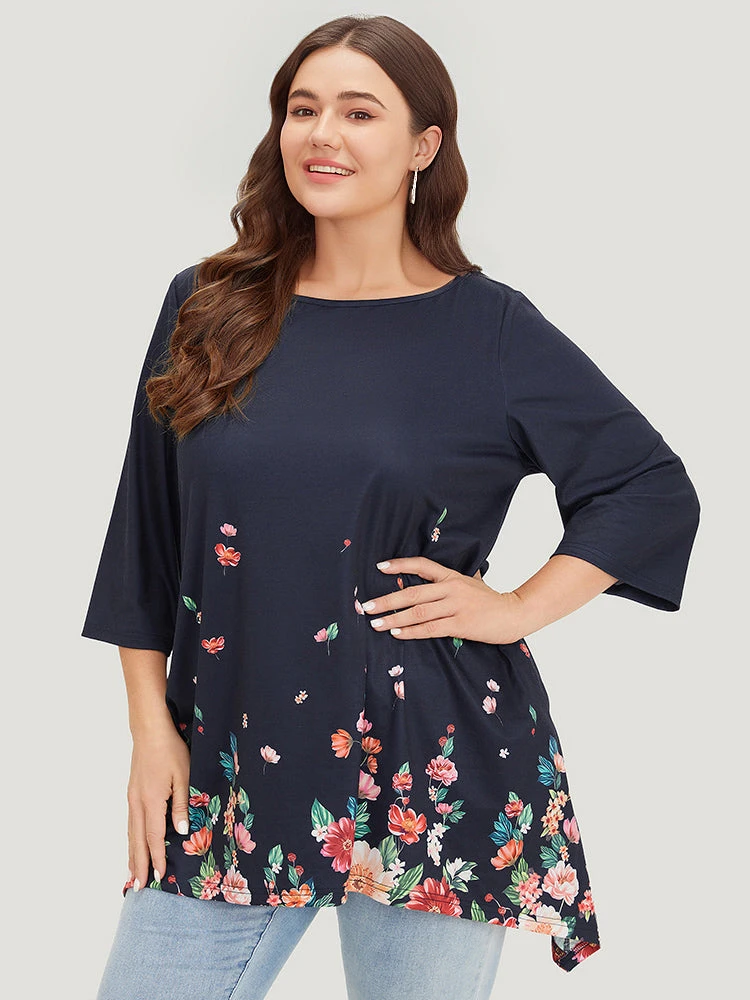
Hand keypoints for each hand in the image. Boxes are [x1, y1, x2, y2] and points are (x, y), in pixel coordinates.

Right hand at [127, 726, 190, 890]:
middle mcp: (137, 803)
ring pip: (131, 833)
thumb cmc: (171, 751)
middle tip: (137, 887)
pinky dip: (131, 839)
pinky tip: (133, 844)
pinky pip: (130, 823)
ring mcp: (132, 798)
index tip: (160, 878)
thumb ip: (181, 805)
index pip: (154, 837)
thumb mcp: (184, 777)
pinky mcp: (132, 793)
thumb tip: (181, 832)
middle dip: (139, 865)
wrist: (150, 732)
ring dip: (132, 855)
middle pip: (137, 841)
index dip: (157, 859)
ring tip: (132, 874)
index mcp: (151, 801)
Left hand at [361, 556, 524, 645]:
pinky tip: (397, 633)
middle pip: (413, 592)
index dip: (400, 565)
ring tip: (375, 623)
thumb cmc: (491, 600)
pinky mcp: (460, 624)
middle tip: (367, 606)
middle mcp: (451, 588)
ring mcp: (456, 606)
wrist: (514, 613)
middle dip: (387, 600)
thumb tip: (437, 577)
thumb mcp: (472, 582)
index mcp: (452, 576)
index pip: (421, 565)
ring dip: (394, 619)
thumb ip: (454, 580)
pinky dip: (411, 631)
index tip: (379, 568)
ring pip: (418, 612)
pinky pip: (430, 629)